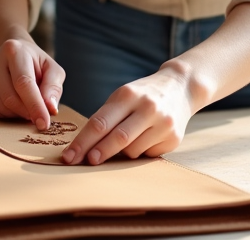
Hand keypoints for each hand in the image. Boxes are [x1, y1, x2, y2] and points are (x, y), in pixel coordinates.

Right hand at [0, 38, 64, 129]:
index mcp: (14, 51)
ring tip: (28, 104)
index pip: (23, 83)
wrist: (16, 55)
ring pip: (1, 107)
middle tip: (39, 115)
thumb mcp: (52, 69)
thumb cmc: (36, 64)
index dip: (34, 105)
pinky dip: (8, 115)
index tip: (44, 124)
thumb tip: (50, 109)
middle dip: (27, 112)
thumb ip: (53, 87)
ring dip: (18, 114)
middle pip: (10, 98)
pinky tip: (16, 105)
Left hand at [61, 63, 194, 164]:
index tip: (69, 156)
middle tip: (84, 163)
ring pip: (132, 150)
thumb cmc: (142, 95)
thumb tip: (84, 148)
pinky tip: (146, 138)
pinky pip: (146, 154)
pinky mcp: (173, 138)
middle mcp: (148, 108)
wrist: (180, 87)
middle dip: (98, 153)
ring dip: (121, 153)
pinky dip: (140, 151)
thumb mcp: (123, 96)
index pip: (100, 123)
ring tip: (126, 140)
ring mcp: (163, 124)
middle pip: (117, 138)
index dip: (82, 142)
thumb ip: (106, 118)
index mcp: (128, 95)